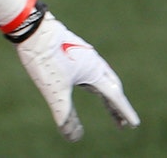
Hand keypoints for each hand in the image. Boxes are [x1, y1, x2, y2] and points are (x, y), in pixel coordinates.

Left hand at [15, 12, 139, 140]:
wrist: (32, 27)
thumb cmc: (45, 59)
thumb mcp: (55, 92)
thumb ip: (65, 115)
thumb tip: (74, 138)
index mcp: (95, 71)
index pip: (114, 97)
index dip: (124, 112)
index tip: (134, 124)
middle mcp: (94, 61)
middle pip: (111, 87)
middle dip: (117, 106)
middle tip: (122, 122)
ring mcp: (83, 53)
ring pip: (100, 77)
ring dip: (106, 93)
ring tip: (108, 105)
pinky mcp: (72, 48)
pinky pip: (90, 69)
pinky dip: (94, 82)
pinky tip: (85, 82)